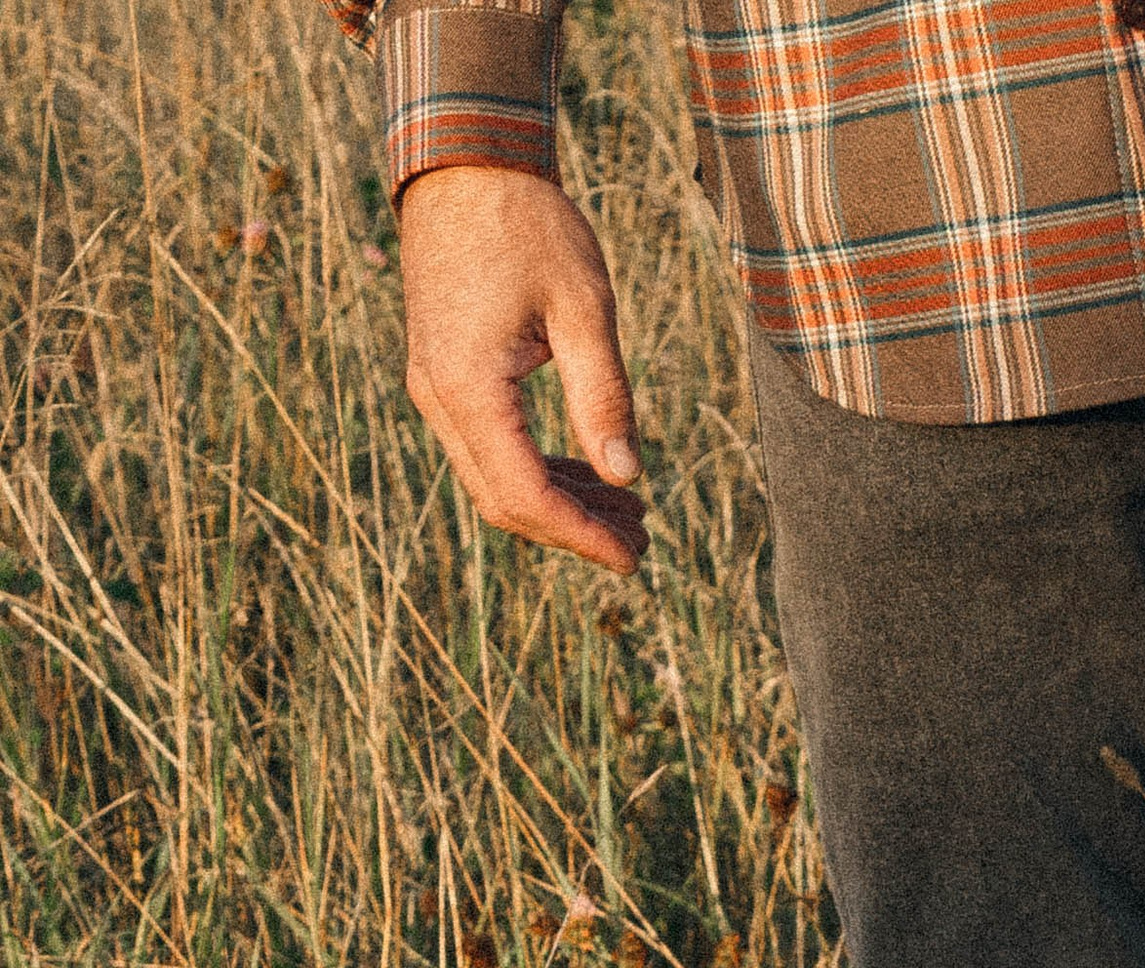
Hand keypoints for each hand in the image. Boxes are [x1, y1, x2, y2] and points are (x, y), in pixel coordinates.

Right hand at [397, 165, 646, 571]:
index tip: (632, 560)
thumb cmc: (526, 223)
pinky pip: (487, 447)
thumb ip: (604, 395)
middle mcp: (438, 398)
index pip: (526, 497)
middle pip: (504, 503)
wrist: (465, 160)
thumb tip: (627, 477)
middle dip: (573, 531)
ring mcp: (433, 387)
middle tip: (640, 540)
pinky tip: (586, 471)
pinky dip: (536, 469)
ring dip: (558, 504)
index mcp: (468, 388)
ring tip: (626, 510)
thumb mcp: (583, 308)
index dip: (580, 538)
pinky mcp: (442, 373)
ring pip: (494, 481)